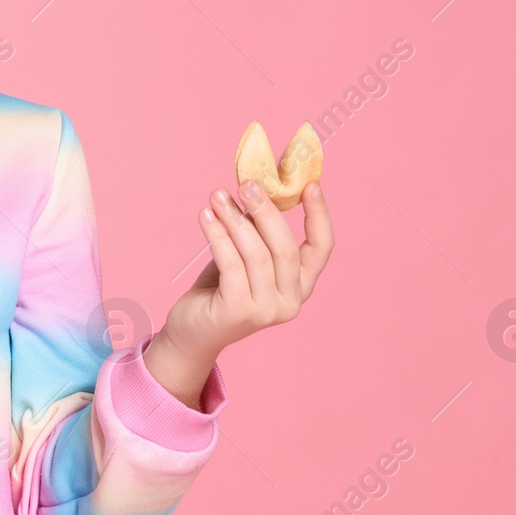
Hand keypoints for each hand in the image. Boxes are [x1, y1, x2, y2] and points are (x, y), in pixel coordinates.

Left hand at [145, 180, 333, 407]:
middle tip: (247, 184)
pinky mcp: (239, 313)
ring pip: (257, 254)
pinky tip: (205, 216)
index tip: (309, 184)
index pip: (322, 247)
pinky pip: (232, 265)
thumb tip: (256, 188)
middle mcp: (291, 301)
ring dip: (235, 219)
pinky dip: (218, 236)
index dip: (319, 214)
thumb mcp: (245, 255)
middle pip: (285, 246)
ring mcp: (267, 311)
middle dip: (266, 211)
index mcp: (301, 285)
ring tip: (217, 195)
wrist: (193, 331)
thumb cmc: (221, 288)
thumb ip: (256, 230)